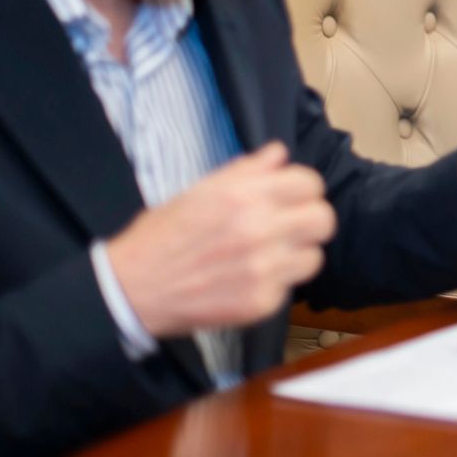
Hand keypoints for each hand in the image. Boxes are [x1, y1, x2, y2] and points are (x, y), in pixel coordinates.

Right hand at [107, 142, 335, 336]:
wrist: (133, 287)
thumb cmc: (163, 235)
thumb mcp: (200, 190)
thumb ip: (246, 170)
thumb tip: (279, 153)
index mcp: (244, 195)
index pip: (310, 184)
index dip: (303, 190)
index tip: (293, 197)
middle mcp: (259, 229)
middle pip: (323, 220)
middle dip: (310, 220)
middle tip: (291, 226)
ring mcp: (262, 269)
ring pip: (314, 257)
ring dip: (297, 255)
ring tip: (272, 255)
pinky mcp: (260, 303)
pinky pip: (289, 288)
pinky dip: (275, 284)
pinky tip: (250, 279)